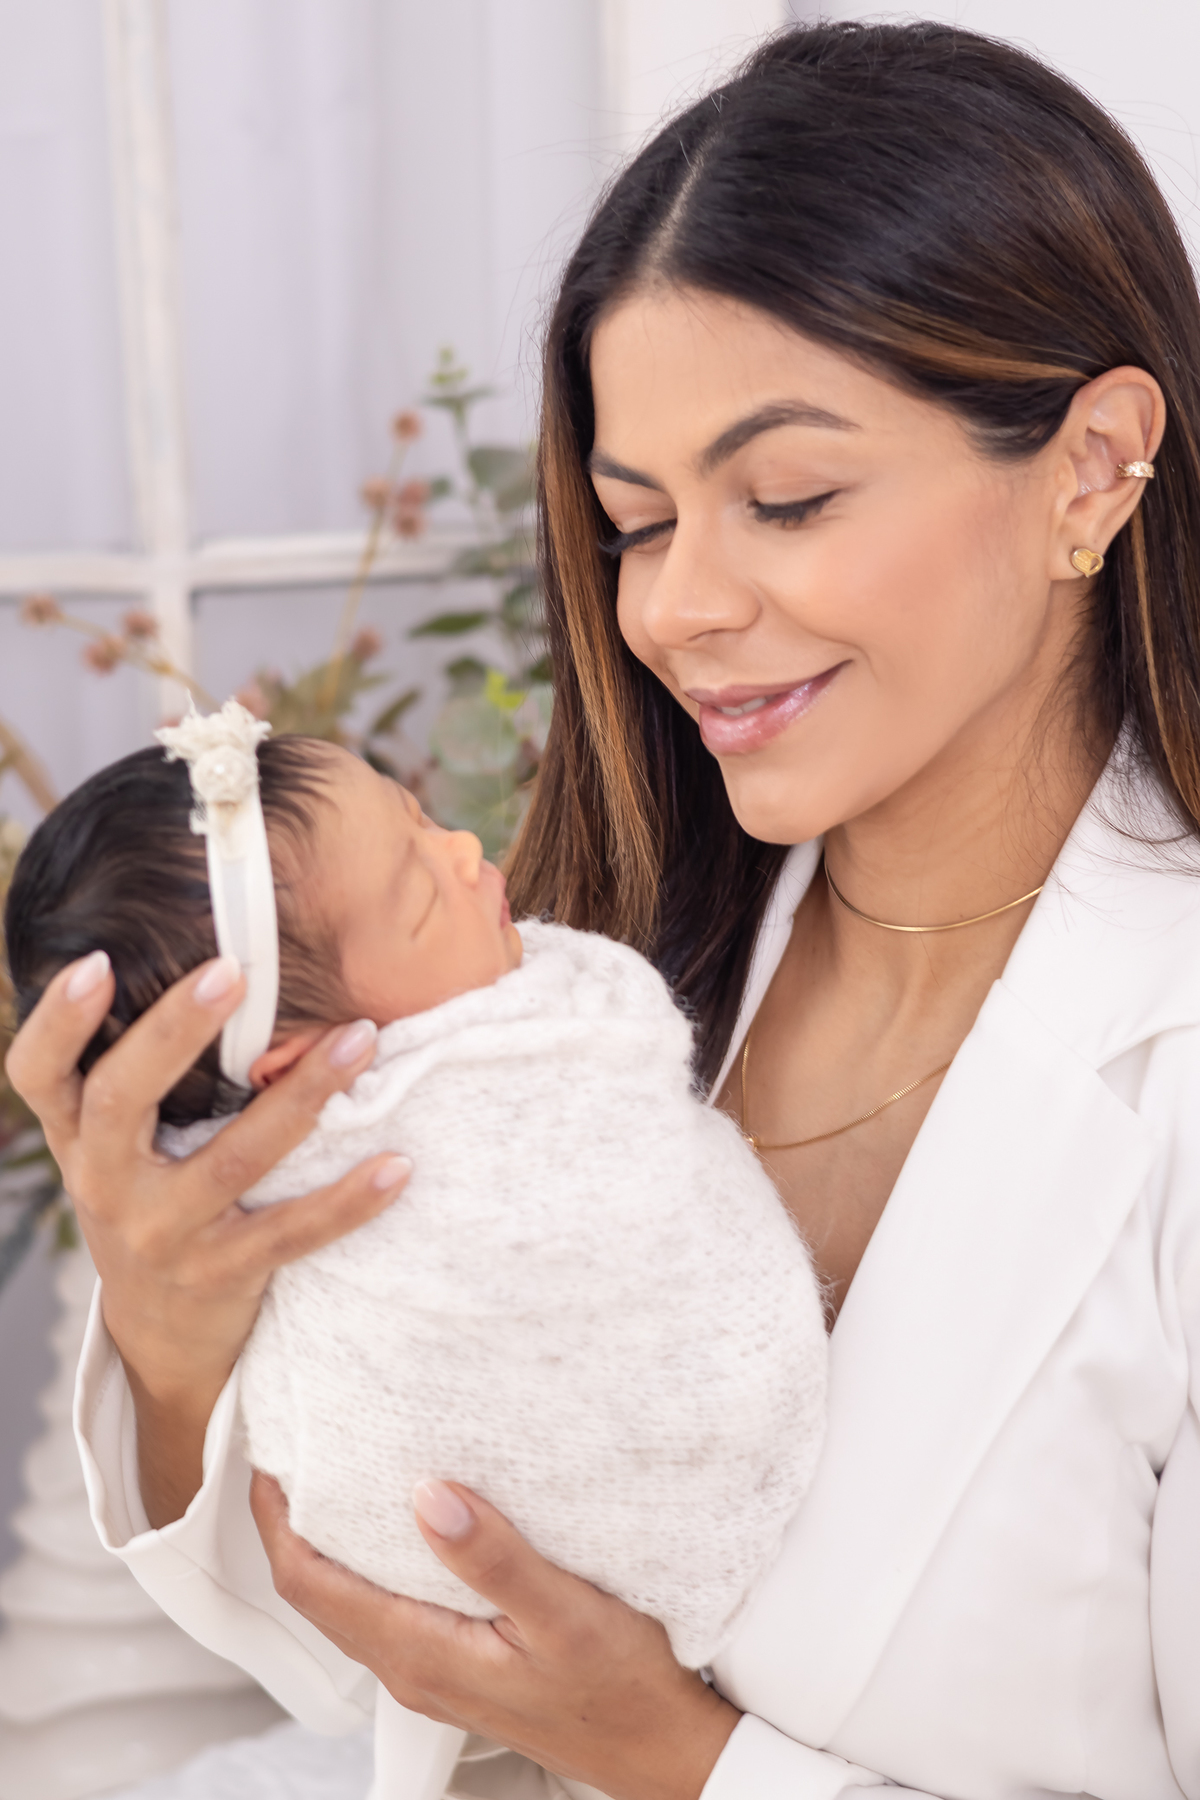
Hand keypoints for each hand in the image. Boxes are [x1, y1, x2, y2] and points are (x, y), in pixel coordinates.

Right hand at [5, 950, 411, 1524]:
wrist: (160, 1332)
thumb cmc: (146, 1201)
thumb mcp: (114, 1147)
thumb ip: (132, 1074)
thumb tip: (207, 960)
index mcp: (77, 1140)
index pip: (38, 1074)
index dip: (57, 1021)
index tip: (95, 961)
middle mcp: (105, 1186)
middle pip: (122, 1101)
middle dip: (174, 1031)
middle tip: (233, 970)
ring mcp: (163, 1236)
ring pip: (232, 1161)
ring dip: (303, 1095)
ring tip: (359, 1039)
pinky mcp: (222, 1275)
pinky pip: (292, 1233)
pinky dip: (347, 1200)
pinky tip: (397, 1164)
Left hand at [251, 1473, 739, 1799]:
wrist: (659, 1750)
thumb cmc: (622, 1686)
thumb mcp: (567, 1614)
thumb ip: (494, 1559)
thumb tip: (427, 1495)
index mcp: (420, 1651)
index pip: (310, 1582)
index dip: (275, 1518)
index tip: (267, 1452)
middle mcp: (410, 1666)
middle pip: (315, 1590)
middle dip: (287, 1520)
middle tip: (288, 1442)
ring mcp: (430, 1670)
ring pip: (345, 1600)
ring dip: (323, 1539)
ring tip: (327, 1468)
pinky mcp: (454, 1665)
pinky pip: (382, 1608)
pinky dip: (363, 1561)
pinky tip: (390, 1521)